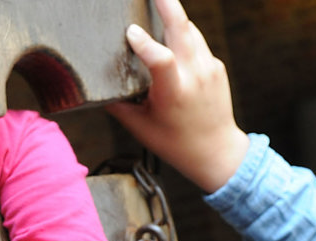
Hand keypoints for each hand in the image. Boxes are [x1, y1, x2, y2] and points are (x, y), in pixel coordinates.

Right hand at [106, 0, 252, 192]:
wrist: (217, 152)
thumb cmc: (175, 142)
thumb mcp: (140, 126)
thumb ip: (118, 103)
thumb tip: (97, 85)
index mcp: (174, 92)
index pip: (161, 59)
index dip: (144, 43)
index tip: (130, 33)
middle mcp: (195, 75)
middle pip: (182, 28)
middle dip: (167, 4)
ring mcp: (209, 68)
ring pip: (190, 30)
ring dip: (173, 17)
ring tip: (157, 3)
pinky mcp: (216, 66)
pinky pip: (196, 42)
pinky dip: (182, 36)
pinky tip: (169, 35)